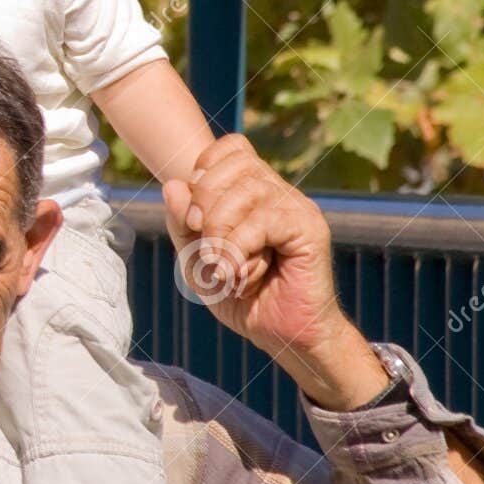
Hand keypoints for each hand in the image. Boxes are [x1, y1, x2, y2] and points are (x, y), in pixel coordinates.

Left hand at [162, 135, 387, 409]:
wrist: (282, 334)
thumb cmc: (239, 295)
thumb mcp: (195, 258)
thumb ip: (181, 222)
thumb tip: (174, 184)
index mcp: (256, 191)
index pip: (231, 148)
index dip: (204, 172)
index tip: (194, 217)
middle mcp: (279, 192)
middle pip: (233, 166)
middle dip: (205, 205)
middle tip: (205, 250)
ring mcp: (296, 207)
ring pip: (247, 191)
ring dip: (220, 232)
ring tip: (219, 269)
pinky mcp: (309, 229)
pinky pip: (265, 219)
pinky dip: (239, 247)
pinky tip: (236, 273)